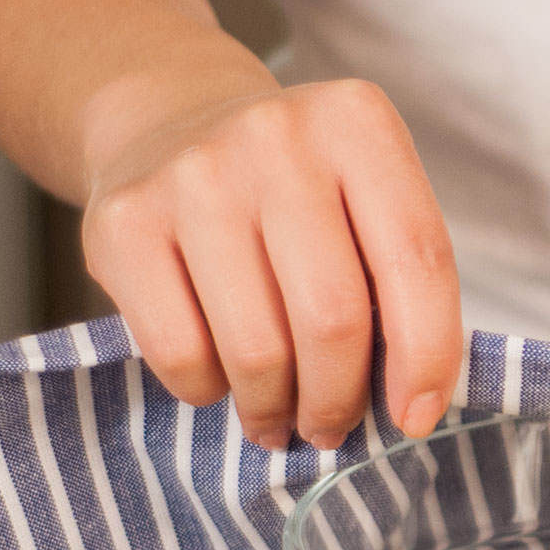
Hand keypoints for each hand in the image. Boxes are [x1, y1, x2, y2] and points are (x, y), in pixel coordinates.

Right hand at [81, 78, 462, 450]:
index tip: (415, 418)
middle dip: (339, 399)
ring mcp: (193, 175)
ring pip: (257, 350)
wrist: (167, 123)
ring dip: (276, 407)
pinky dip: (208, 390)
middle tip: (332, 427)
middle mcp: (276, 136)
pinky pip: (181, 354)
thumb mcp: (363, 199)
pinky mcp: (123, 223)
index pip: (416, 260)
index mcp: (358, 124)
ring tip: (280, 415)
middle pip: (332, 317)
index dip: (426, 357)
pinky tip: (220, 378)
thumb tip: (412, 405)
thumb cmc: (293, 190)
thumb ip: (400, 281)